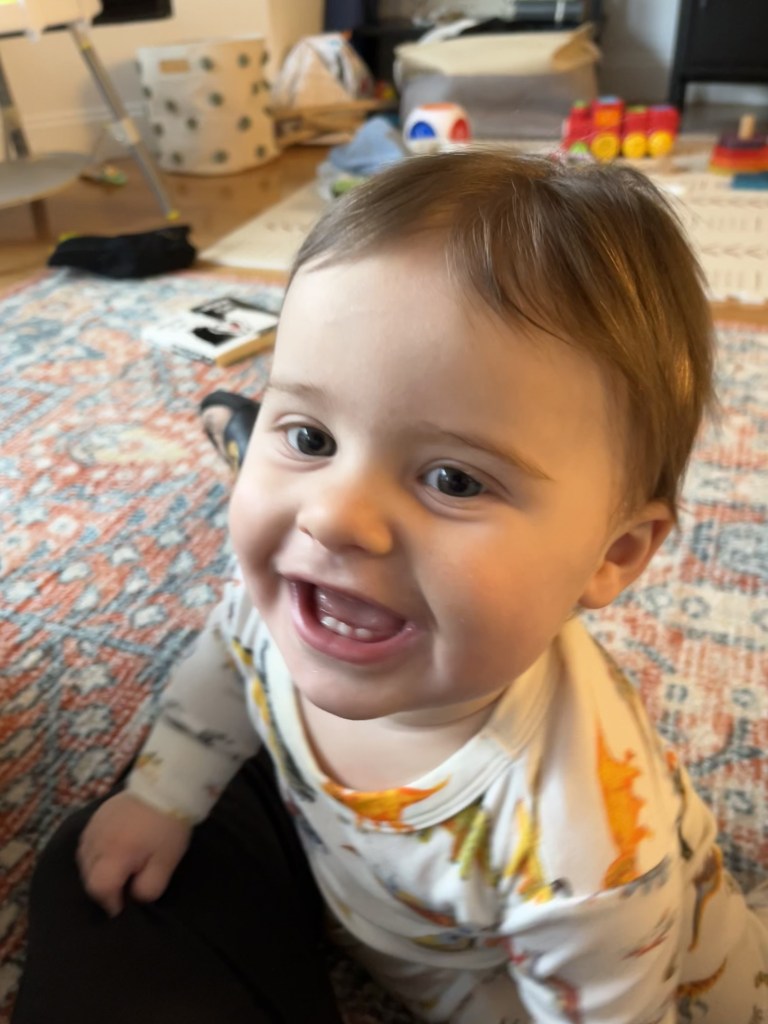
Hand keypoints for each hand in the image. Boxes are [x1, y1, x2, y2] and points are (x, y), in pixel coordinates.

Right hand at [77, 790, 191, 915]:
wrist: (166, 784)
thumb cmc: (167, 826)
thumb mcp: (166, 862)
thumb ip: (147, 888)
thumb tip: (132, 897)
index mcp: (113, 855)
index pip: (100, 889)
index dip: (111, 903)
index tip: (123, 906)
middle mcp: (96, 842)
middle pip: (88, 877)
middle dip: (103, 888)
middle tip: (122, 888)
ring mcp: (92, 827)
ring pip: (84, 861)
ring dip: (96, 871)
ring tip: (117, 870)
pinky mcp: (95, 816)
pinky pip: (86, 843)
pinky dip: (95, 854)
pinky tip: (111, 851)